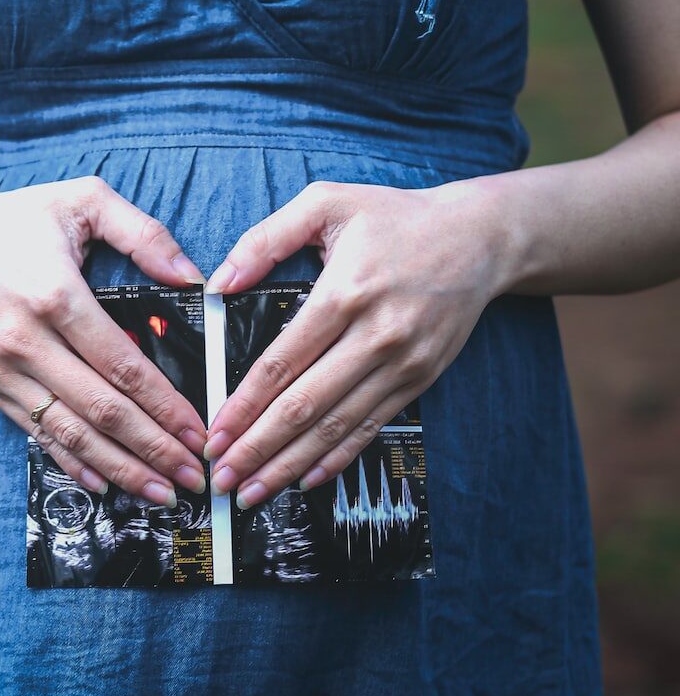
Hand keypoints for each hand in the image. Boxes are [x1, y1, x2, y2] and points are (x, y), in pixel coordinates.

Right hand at [0, 175, 209, 506]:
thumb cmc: (13, 221)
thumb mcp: (82, 200)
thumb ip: (143, 233)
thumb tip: (193, 278)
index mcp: (56, 295)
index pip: (123, 366)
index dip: (166, 407)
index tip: (199, 433)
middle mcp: (26, 341)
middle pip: (102, 411)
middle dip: (154, 450)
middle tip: (194, 477)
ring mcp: (4, 370)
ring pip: (71, 433)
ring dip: (121, 468)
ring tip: (161, 492)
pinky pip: (38, 433)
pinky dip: (75, 463)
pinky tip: (108, 483)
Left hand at [201, 179, 513, 508]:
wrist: (481, 237)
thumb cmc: (395, 217)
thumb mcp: (327, 204)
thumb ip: (266, 238)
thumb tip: (219, 281)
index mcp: (345, 293)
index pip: (282, 363)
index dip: (244, 404)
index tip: (215, 433)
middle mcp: (375, 335)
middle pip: (305, 405)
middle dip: (258, 448)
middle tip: (222, 477)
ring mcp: (401, 363)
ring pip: (336, 426)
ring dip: (290, 464)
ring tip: (252, 491)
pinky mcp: (419, 379)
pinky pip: (371, 426)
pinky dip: (338, 457)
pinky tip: (306, 479)